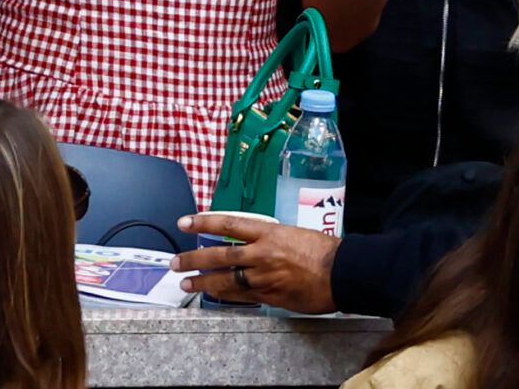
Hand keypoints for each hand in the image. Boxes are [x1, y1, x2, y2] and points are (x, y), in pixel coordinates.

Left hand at [172, 214, 339, 313]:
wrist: (341, 272)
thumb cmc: (322, 250)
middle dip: (194, 258)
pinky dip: (226, 296)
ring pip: (226, 279)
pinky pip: (241, 296)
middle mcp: (262, 253)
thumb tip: (252, 242)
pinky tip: (214, 296)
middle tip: (177, 262)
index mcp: (268, 232)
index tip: (185, 223)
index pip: (228, 223)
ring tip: (187, 282)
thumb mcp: (292, 232)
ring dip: (204, 282)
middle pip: (220, 254)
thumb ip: (268, 238)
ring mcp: (264, 277)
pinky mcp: (270, 296)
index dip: (204, 223)